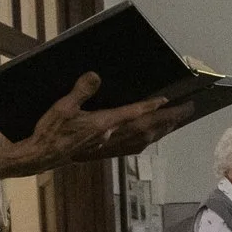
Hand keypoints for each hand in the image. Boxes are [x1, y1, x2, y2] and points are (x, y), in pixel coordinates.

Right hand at [0, 73, 178, 176]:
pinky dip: (150, 138)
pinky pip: (137, 145)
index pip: (133, 115)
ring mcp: (112, 146)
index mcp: (103, 125)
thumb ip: (81, 91)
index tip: (168, 100)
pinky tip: (155, 135)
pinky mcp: (108, 151)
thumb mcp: (62, 107)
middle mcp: (112, 137)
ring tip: (178, 119)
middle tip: (188, 109)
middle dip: (170, 118)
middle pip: (148, 128)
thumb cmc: (51, 131)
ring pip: (146, 138)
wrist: (43, 156)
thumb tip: (95, 75)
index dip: (151, 107)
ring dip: (164, 129)